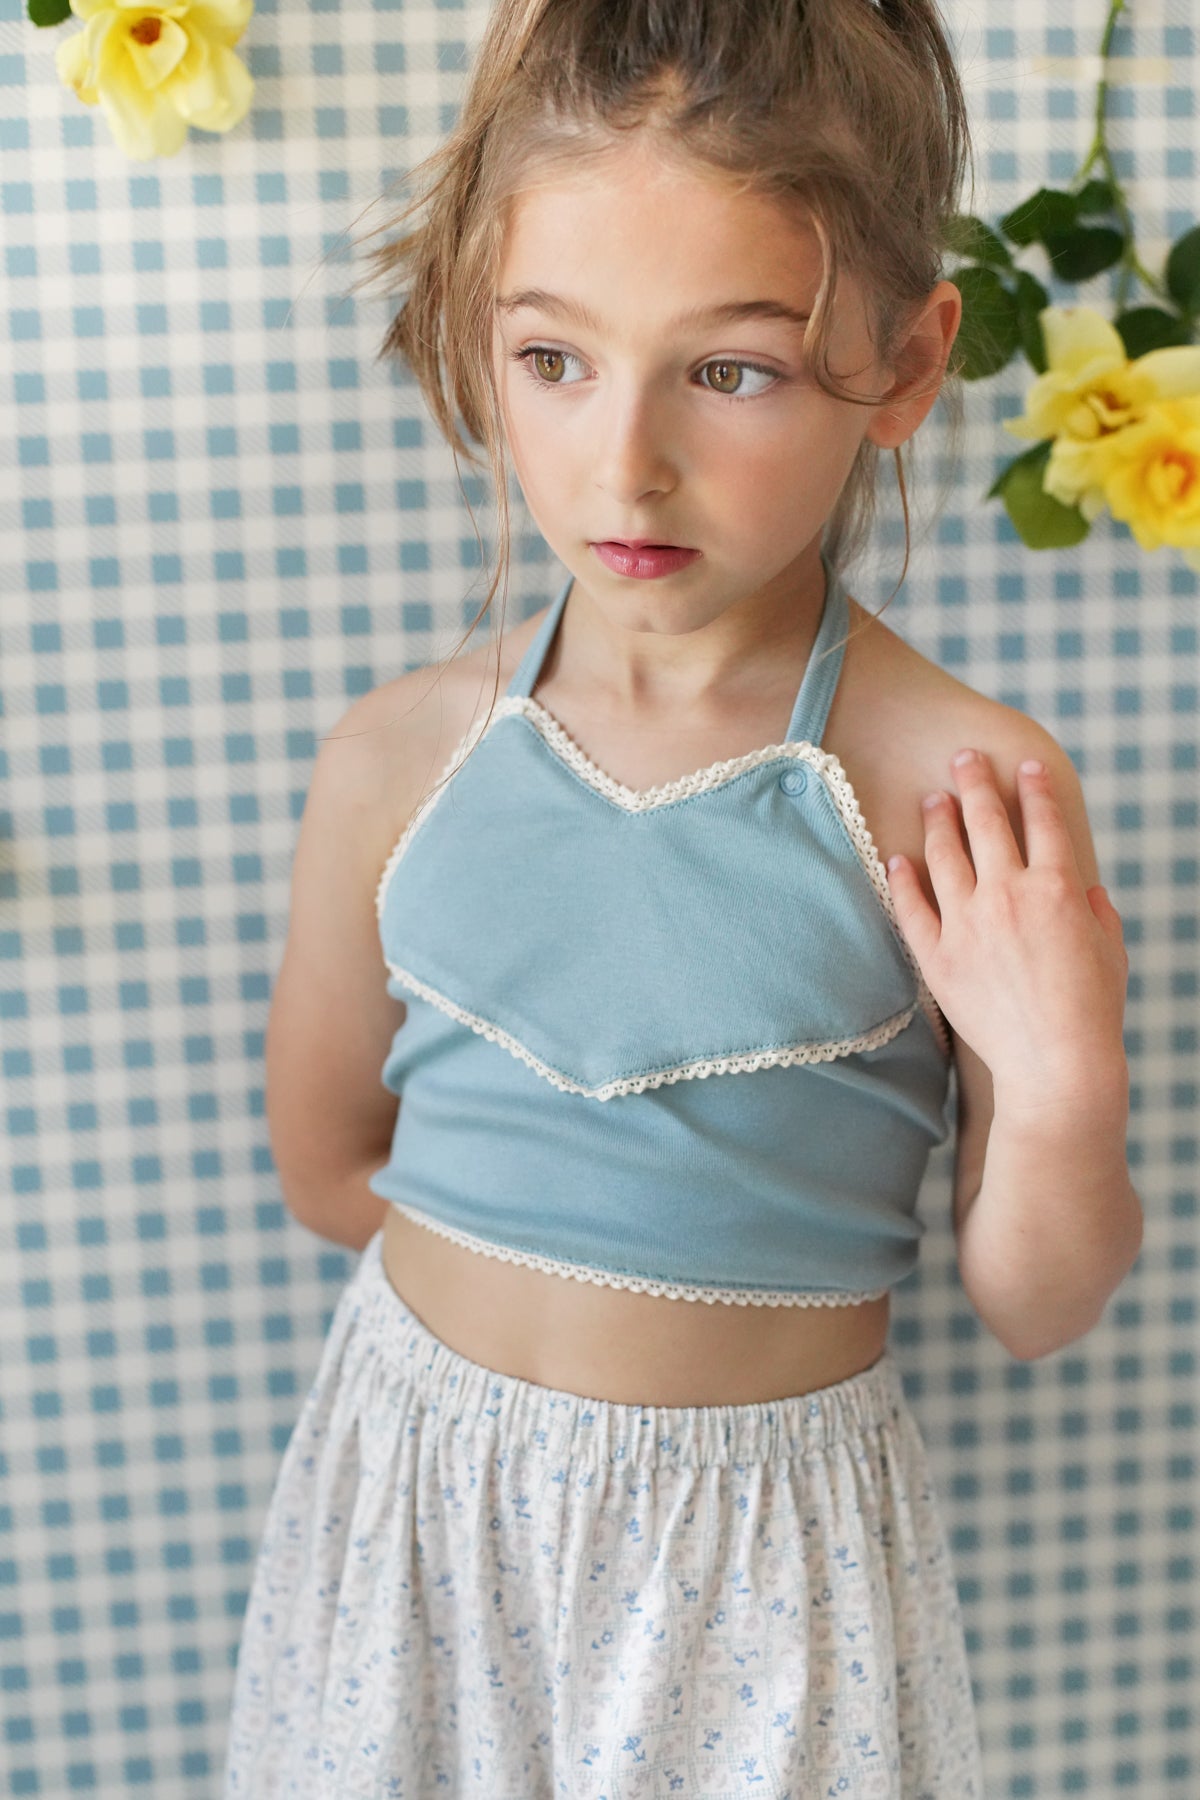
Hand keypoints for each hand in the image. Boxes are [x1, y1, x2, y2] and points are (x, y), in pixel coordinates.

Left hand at [885, 749, 1127, 1114]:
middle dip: (974, 781)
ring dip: (938, 820)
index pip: (1042, 820)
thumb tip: (1086, 891)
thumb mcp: (1110, 951)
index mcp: (1056, 886)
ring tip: (933, 801)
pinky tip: (898, 859)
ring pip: (944, 854)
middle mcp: (1008, 894)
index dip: (1033, 787)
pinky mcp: (938, 956)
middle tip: (964, 757)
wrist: (1054, 1064)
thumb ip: (1096, 912)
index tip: (1024, 766)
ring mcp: (968, 923)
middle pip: (985, 820)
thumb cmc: (1092, 1011)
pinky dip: (903, 879)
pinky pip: (912, 908)